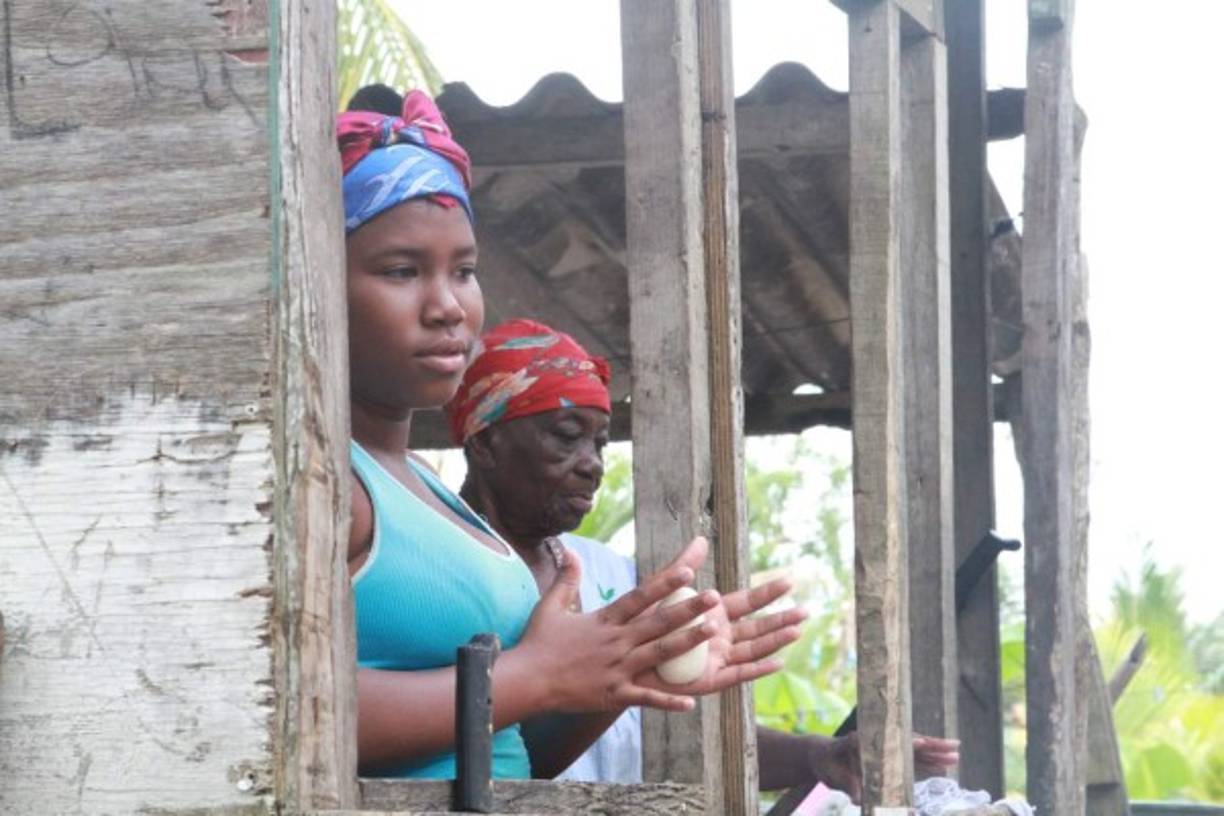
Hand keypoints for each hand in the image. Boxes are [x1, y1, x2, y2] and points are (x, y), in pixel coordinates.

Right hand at [512, 537, 723, 713]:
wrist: (526, 680)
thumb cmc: (538, 642)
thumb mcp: (551, 606)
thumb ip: (567, 578)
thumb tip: (570, 550)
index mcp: (604, 620)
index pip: (639, 597)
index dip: (664, 584)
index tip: (688, 570)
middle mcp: (615, 642)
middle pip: (657, 622)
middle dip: (687, 609)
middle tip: (714, 596)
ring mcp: (617, 669)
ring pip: (659, 655)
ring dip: (687, 643)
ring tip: (712, 633)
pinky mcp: (614, 695)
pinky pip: (646, 698)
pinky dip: (668, 701)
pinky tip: (691, 702)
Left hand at [636, 577, 806, 695]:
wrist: (623, 657)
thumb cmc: (641, 624)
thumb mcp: (662, 591)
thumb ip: (681, 566)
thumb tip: (700, 538)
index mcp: (712, 614)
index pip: (747, 602)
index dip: (768, 592)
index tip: (790, 580)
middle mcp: (719, 638)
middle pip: (758, 627)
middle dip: (781, 618)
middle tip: (806, 610)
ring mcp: (716, 659)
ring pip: (753, 650)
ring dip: (775, 641)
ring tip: (797, 630)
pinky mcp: (708, 680)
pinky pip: (737, 675)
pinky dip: (757, 669)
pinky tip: (777, 662)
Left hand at [804, 732, 960, 802]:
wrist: (820, 756)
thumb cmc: (825, 762)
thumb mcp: (833, 774)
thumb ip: (848, 785)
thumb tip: (860, 799)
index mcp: (864, 739)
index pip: (889, 739)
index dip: (906, 741)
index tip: (922, 741)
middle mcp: (878, 740)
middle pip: (908, 741)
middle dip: (932, 745)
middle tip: (955, 746)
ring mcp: (884, 747)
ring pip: (913, 749)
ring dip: (935, 753)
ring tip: (956, 755)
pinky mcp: (887, 757)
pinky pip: (910, 759)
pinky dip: (927, 762)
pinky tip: (943, 767)